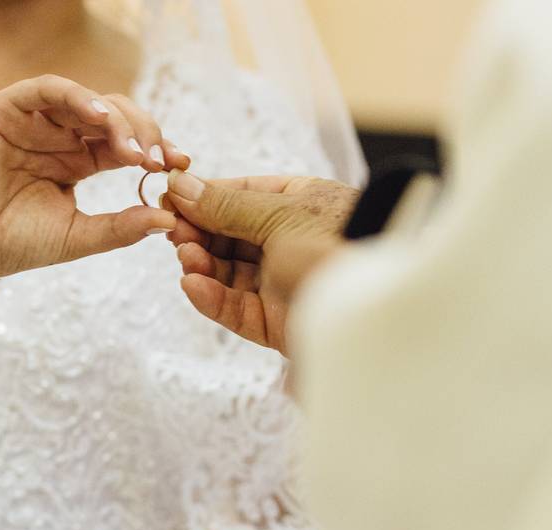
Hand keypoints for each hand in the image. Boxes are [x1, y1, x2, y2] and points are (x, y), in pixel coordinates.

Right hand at [0, 74, 189, 293]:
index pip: (126, 143)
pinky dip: (77, 96)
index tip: (182, 164)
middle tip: (159, 159)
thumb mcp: (79, 236)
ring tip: (133, 148)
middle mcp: (60, 136)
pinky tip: (99, 117)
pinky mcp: (6, 110)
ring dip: (117, 118)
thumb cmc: (14, 243)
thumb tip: (169, 219)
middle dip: (143, 133)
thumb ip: (122, 226)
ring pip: (87, 101)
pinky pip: (47, 90)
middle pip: (114, 117)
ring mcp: (34, 121)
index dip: (156, 148)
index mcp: (78, 161)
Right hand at [163, 172, 358, 354]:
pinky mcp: (275, 321)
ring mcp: (280, 282)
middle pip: (227, 236)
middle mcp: (287, 241)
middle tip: (173, 233)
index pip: (238, 196)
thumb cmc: (341, 243)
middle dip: (198, 234)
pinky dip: (211, 297)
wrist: (383, 305)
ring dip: (202, 264)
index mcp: (298, 204)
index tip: (167, 200)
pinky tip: (193, 285)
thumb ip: (226, 205)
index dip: (202, 199)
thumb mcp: (280, 214)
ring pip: (226, 273)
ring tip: (187, 258)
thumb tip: (181, 186)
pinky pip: (234, 307)